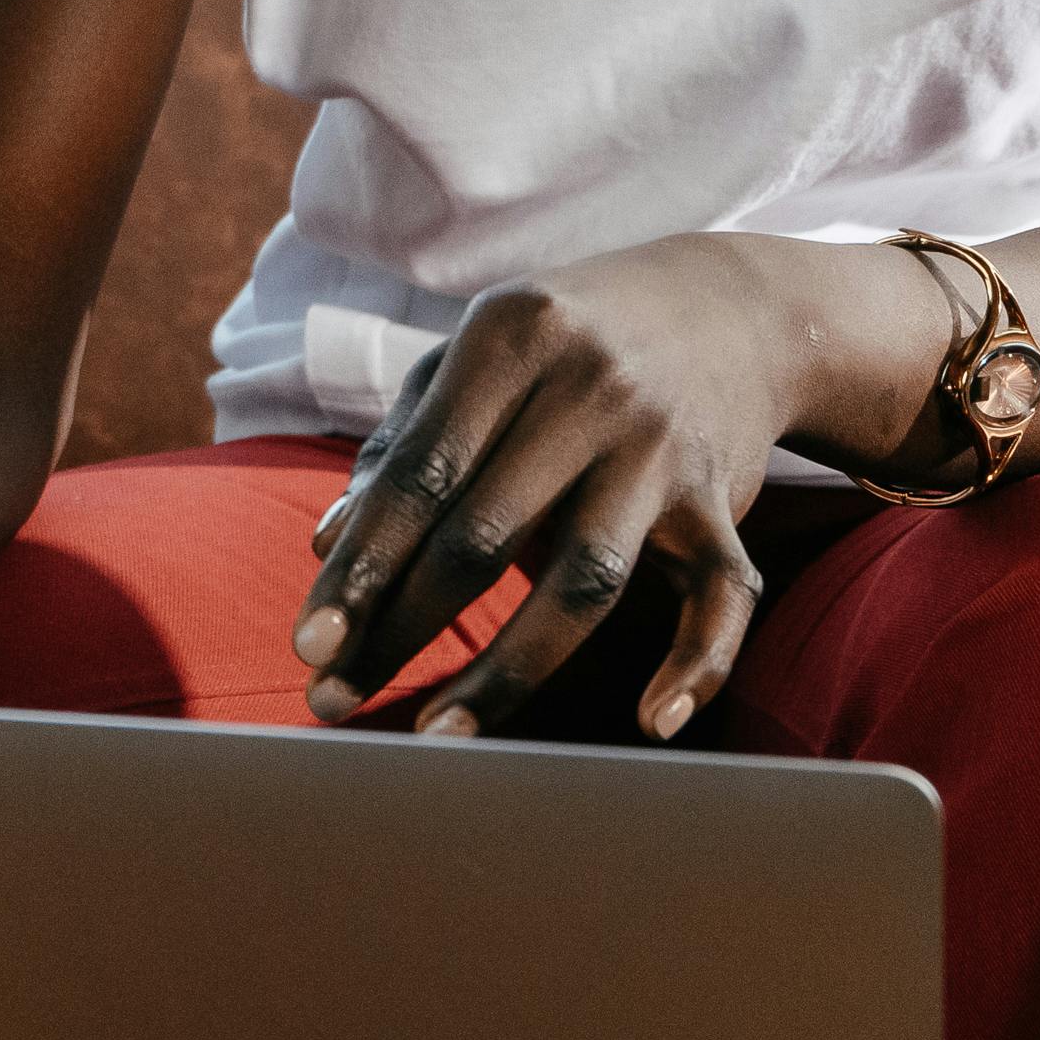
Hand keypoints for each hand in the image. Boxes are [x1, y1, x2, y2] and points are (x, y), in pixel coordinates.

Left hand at [290, 236, 786, 742]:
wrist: (729, 306)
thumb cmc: (562, 347)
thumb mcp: (477, 360)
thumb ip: (402, 445)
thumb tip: (327, 544)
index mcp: (510, 338)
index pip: (420, 475)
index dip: (360, 566)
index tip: (310, 644)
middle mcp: (590, 387)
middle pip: (484, 536)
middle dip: (401, 629)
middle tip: (335, 698)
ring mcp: (661, 446)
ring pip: (584, 578)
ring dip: (508, 670)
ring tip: (438, 733)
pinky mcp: (722, 498)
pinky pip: (721, 592)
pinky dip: (697, 661)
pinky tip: (650, 722)